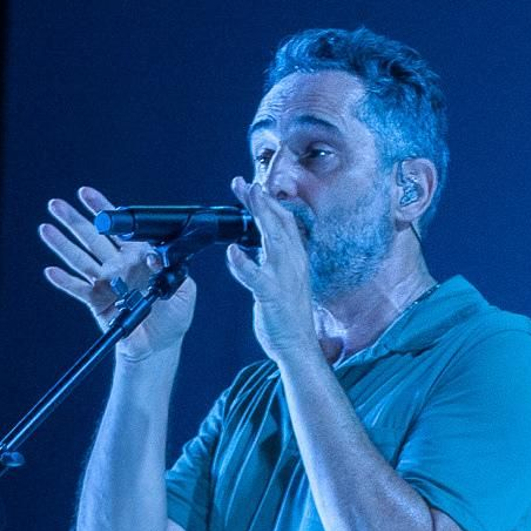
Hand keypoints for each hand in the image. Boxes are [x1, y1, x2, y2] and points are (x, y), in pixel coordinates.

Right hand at [40, 186, 194, 360]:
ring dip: (62, 243)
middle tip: (56, 204)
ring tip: (46, 228)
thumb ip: (175, 269)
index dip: (102, 209)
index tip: (86, 195)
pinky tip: (52, 271)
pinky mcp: (97, 301)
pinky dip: (64, 281)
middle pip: (91, 237)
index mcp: (137, 256)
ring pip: (80, 258)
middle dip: (73, 219)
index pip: (118, 228)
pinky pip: (79, 289)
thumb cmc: (172, 317)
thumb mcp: (184, 289)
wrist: (160, 345)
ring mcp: (105, 282)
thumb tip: (156, 256)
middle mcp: (117, 265)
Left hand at [224, 178, 317, 363]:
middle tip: (245, 183)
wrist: (299, 346)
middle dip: (262, 201)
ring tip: (247, 196)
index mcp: (296, 259)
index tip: (253, 187)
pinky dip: (243, 263)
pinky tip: (231, 252)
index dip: (270, 203)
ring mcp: (284, 278)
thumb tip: (264, 242)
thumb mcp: (285, 280)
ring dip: (260, 216)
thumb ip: (276, 259)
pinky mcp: (272, 295)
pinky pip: (256, 276)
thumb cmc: (288, 316)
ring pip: (273, 239)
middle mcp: (293, 263)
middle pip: (280, 223)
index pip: (285, 222)